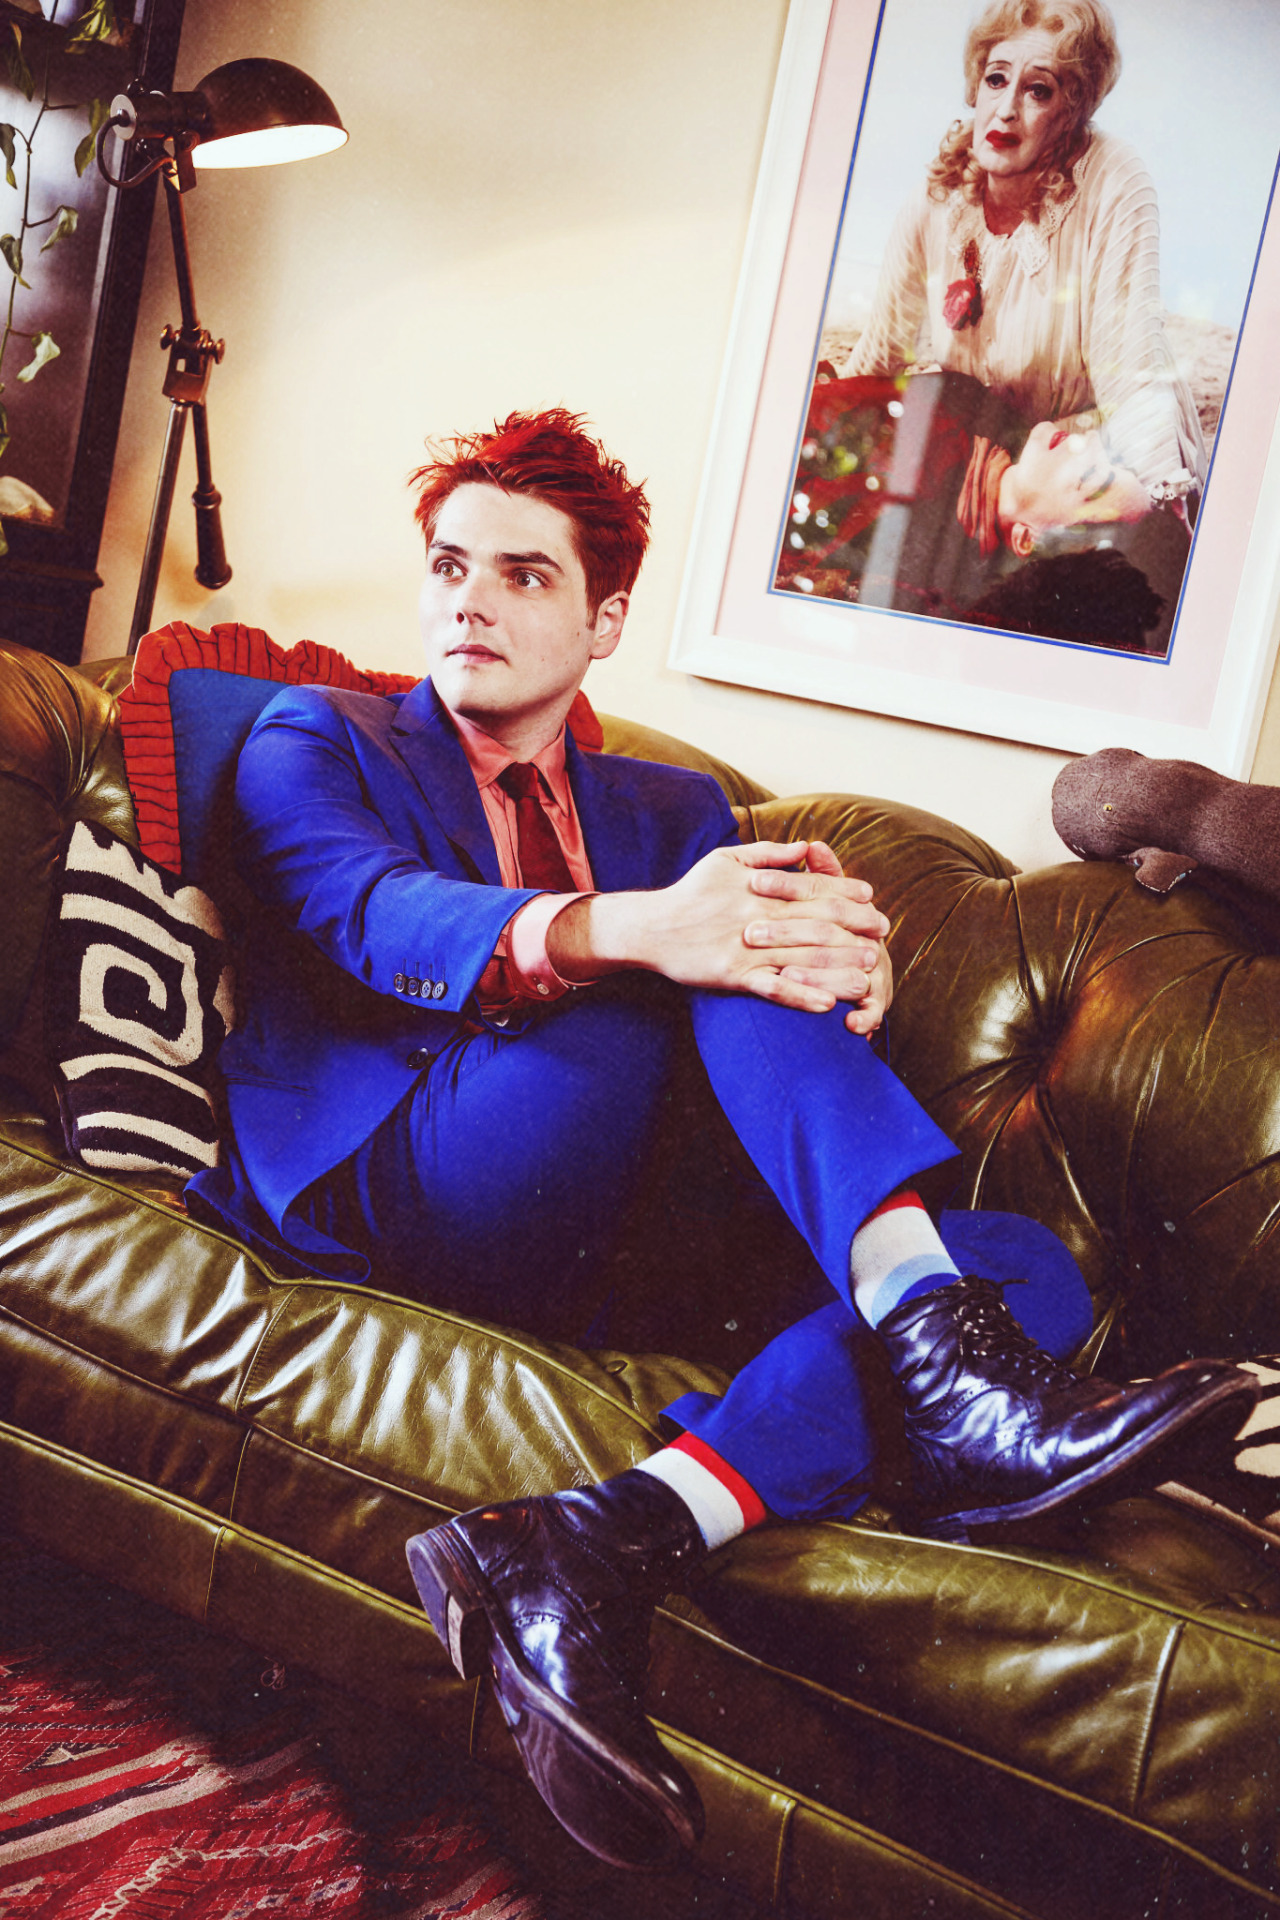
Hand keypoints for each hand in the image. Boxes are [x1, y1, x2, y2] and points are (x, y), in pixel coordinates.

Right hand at [567, 839, 889, 1014]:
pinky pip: (773, 989)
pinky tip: (827, 1004)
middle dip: (854, 929)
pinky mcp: (733, 976)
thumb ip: (768, 854)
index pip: (813, 888)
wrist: (650, 927)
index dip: (845, 893)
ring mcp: (747, 949)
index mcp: (760, 889)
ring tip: (870, 973)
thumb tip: (806, 846)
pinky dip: (801, 996)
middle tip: (883, 936)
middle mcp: (758, 917)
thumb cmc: (690, 892)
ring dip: (840, 966)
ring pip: (803, 959)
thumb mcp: (726, 860)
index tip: (871, 899)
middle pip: (817, 923)